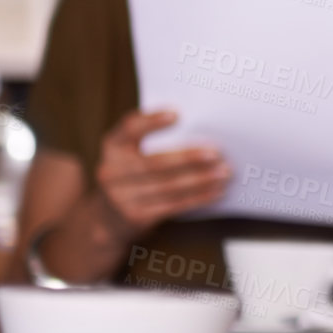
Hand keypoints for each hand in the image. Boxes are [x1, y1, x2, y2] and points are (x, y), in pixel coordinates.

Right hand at [95, 109, 230, 238]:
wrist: (107, 219)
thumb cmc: (132, 175)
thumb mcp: (131, 154)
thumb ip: (156, 141)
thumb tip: (203, 130)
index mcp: (113, 146)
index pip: (130, 128)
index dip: (151, 121)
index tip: (177, 114)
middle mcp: (112, 171)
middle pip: (154, 163)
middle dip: (188, 158)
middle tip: (217, 153)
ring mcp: (120, 197)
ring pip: (168, 186)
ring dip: (200, 180)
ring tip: (224, 173)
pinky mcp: (135, 217)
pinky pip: (173, 205)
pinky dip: (198, 198)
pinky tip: (217, 191)